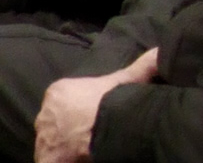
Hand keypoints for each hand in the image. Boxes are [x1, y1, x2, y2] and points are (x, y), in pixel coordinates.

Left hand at [34, 50, 159, 162]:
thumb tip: (159, 50)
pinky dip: (58, 162)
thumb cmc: (109, 103)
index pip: (64, 103)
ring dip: (63, 148)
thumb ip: (141, 66)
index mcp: (58, 92)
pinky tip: (75, 162)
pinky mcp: (45, 158)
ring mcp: (43, 138)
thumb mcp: (125, 80)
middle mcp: (45, 114)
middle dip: (67, 130)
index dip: (78, 113)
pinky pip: (48, 161)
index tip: (92, 120)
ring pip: (51, 143)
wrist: (102, 127)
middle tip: (88, 138)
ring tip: (83, 152)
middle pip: (55, 124)